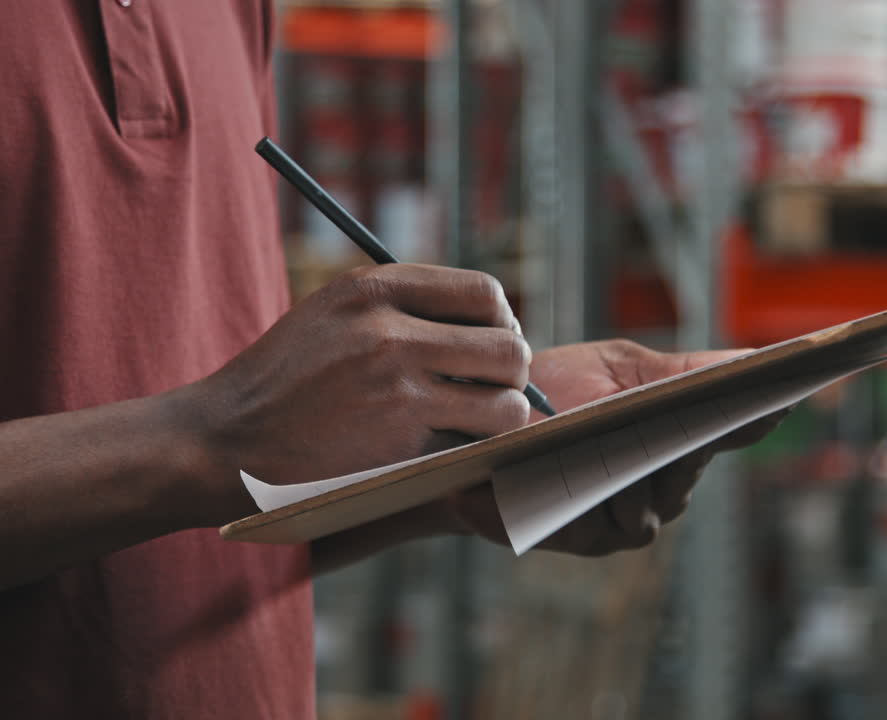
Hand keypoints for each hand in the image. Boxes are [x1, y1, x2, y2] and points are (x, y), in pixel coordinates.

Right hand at [177, 264, 532, 525]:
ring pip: (506, 404)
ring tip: (474, 427)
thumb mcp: (333, 312)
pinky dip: (472, 454)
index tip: (489, 345)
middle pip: (509, 348)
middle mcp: (391, 330)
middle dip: (511, 376)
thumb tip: (490, 320)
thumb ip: (402, 304)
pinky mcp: (398, 444)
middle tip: (491, 393)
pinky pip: (473, 447)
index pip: (485, 293)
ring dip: (500, 421)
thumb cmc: (284, 379)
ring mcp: (396, 389)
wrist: (222, 441)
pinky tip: (447, 452)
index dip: (502, 323)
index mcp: (375, 288)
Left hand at [449, 339, 788, 555]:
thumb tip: (758, 362)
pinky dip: (599, 495)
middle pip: (695, 465)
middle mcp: (662, 483)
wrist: (469, 427)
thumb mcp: (621, 368)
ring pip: (661, 499)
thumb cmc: (547, 391)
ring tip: (603, 445)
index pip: (733, 427)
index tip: (790, 393)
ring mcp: (629, 516)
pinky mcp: (591, 538)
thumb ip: (688, 373)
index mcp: (675, 435)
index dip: (760, 414)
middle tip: (677, 413)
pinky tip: (573, 474)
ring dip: (633, 470)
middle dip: (681, 438)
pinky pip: (619, 523)